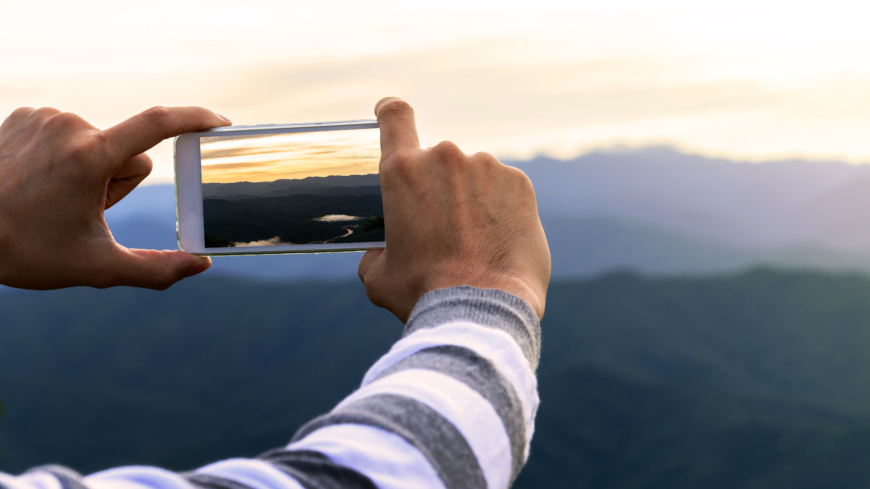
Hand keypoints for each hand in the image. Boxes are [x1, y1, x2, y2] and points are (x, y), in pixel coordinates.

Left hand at [0, 106, 230, 289]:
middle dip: (117, 184)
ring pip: (101, 143)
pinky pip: (72, 133)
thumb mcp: (96, 268)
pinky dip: (67, 157)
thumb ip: (156, 269)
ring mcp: (45, 117)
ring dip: (92, 171)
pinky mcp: (26, 114)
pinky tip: (40, 180)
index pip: (157, 124)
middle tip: (80, 211)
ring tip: (54, 197)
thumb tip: (201, 265)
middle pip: (128, 154)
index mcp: (91, 157)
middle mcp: (70, 126)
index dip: (195, 120)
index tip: (221, 124)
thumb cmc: (25, 251)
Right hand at [358, 98, 550, 320]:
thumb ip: (376, 255)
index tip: (391, 112)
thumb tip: (378, 255)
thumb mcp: (380, 277)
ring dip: (472, 198)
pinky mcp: (520, 182)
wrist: (480, 309)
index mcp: (402, 171)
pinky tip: (498, 241)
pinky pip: (505, 188)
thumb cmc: (424, 293)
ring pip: (474, 176)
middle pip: (438, 162)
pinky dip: (501, 208)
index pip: (395, 117)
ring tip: (475, 243)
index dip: (391, 112)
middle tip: (445, 231)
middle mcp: (444, 157)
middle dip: (441, 189)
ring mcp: (486, 166)